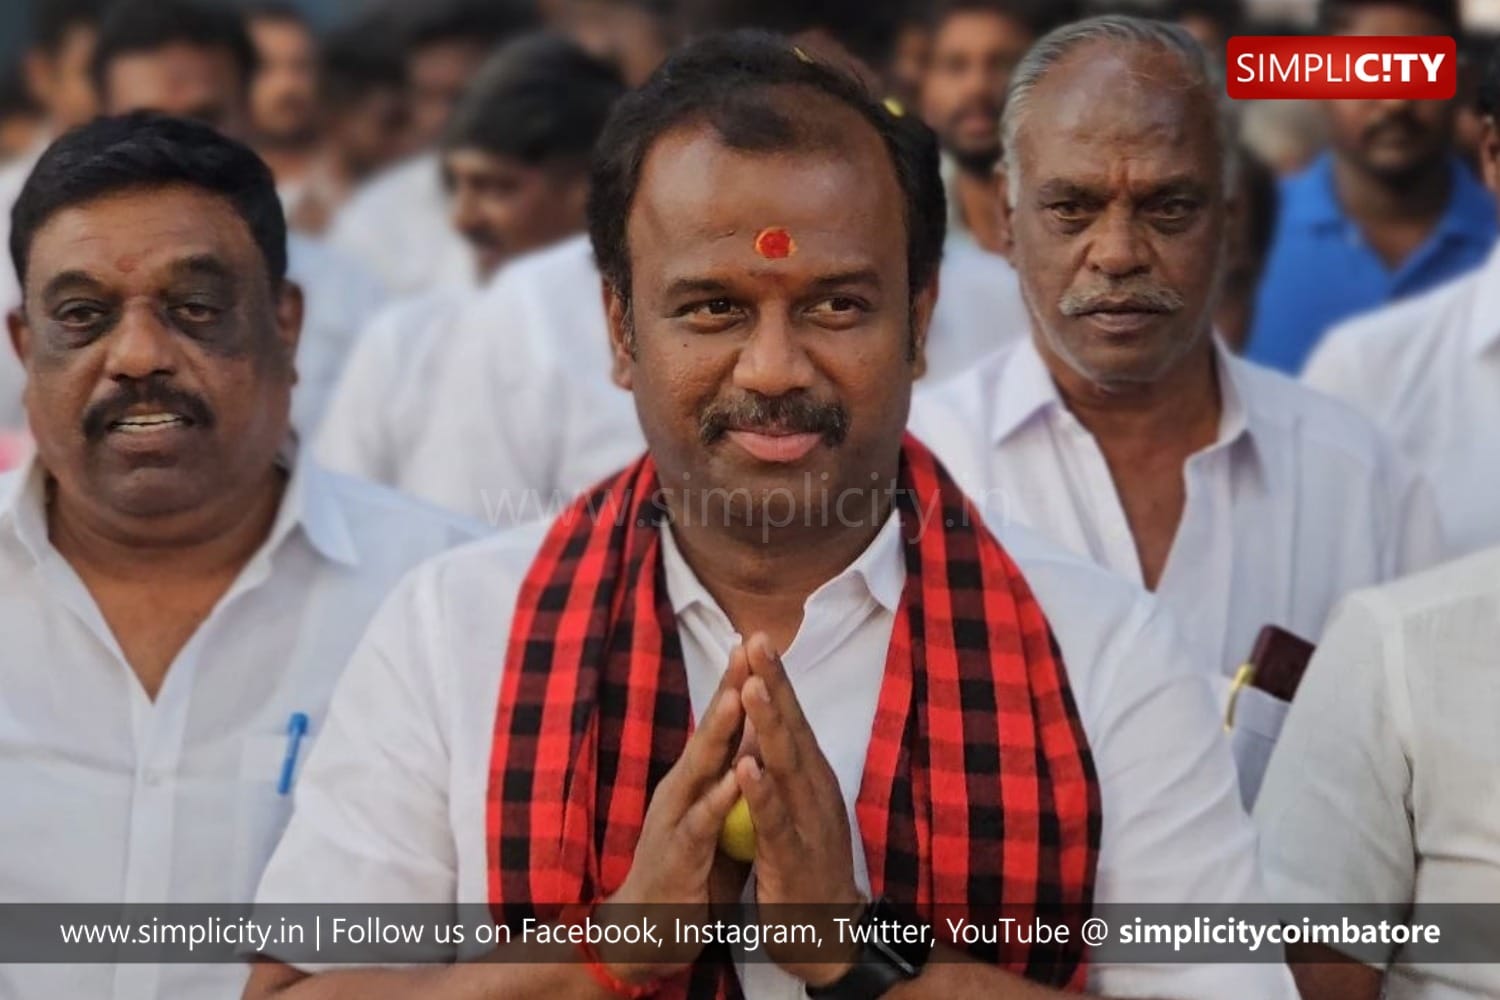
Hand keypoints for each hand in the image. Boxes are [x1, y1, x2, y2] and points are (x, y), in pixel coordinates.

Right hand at [599, 652, 748, 983]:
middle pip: (710, 730)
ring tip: (740, 693)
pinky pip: (701, 821)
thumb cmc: (688, 872)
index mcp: (697, 781)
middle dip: (729, 687)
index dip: (739, 684)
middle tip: (747, 645)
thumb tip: (756, 746)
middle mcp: (682, 788)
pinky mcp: (678, 852)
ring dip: (720, 729)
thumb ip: (734, 784)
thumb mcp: (717, 819)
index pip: (722, 725)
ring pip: (701, 766)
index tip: (758, 644)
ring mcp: (676, 817)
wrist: (648, 931)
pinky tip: (736, 775)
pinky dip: (719, 797)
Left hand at [734, 633, 864, 987]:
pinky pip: (775, 820)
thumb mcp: (799, 805)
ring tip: (751, 687)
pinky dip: (762, 792)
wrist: (832, 932)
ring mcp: (808, 821)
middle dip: (773, 684)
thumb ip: (786, 767)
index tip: (757, 637)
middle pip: (792, 729)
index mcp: (810, 776)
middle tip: (758, 641)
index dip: (775, 678)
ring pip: (786, 766)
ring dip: (769, 725)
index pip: (791, 718)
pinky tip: (747, 767)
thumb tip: (771, 722)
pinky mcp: (794, 856)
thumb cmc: (809, 863)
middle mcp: (815, 790)